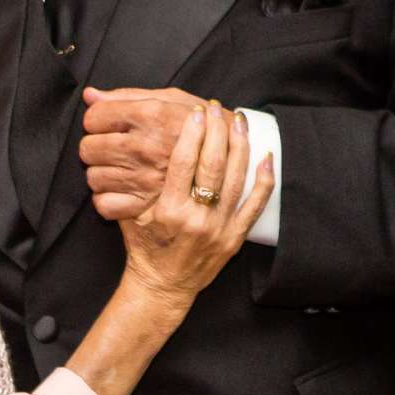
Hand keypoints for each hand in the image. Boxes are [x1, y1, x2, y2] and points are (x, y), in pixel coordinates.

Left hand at [79, 87, 206, 219]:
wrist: (235, 164)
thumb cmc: (201, 126)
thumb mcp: (172, 101)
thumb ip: (128, 96)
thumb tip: (90, 94)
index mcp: (152, 116)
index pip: (94, 118)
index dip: (98, 120)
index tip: (108, 124)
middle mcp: (145, 147)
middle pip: (89, 148)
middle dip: (96, 146)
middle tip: (114, 148)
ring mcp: (145, 179)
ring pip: (94, 177)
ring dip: (102, 173)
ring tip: (121, 168)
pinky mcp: (146, 206)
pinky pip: (104, 204)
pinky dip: (108, 199)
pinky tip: (122, 189)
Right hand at [117, 102, 276, 300]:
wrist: (162, 287)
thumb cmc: (144, 247)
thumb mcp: (129, 215)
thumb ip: (131, 183)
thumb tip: (127, 141)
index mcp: (169, 210)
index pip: (184, 161)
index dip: (193, 132)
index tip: (196, 111)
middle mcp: (197, 218)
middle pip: (213, 164)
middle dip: (217, 130)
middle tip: (217, 108)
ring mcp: (220, 228)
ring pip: (236, 179)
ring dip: (240, 145)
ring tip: (239, 121)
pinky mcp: (235, 238)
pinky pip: (256, 205)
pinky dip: (263, 180)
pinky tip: (267, 157)